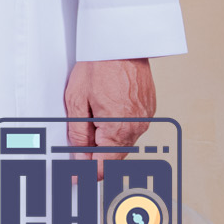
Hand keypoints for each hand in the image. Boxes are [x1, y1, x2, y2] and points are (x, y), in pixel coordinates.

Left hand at [64, 57, 156, 180]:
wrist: (121, 43)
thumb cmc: (98, 67)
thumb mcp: (76, 102)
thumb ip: (78, 134)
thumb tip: (77, 157)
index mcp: (118, 129)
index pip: (104, 165)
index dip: (87, 174)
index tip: (75, 179)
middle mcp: (136, 128)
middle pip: (115, 156)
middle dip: (96, 158)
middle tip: (76, 159)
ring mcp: (145, 119)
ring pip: (123, 142)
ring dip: (107, 143)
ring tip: (88, 132)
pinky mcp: (148, 110)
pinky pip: (131, 128)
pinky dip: (117, 129)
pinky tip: (104, 118)